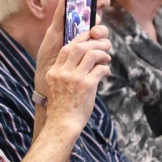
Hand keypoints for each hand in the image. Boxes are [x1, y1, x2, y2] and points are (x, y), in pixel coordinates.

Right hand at [36, 0, 110, 130]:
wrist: (63, 123)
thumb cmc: (62, 107)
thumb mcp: (57, 87)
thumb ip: (65, 73)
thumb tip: (82, 61)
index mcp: (54, 71)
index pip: (66, 48)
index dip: (80, 40)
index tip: (89, 38)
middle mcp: (63, 72)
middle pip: (79, 47)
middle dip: (94, 43)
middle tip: (104, 45)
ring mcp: (74, 78)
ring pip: (91, 54)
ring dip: (102, 53)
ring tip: (107, 57)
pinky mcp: (86, 85)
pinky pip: (100, 69)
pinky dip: (105, 68)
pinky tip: (106, 73)